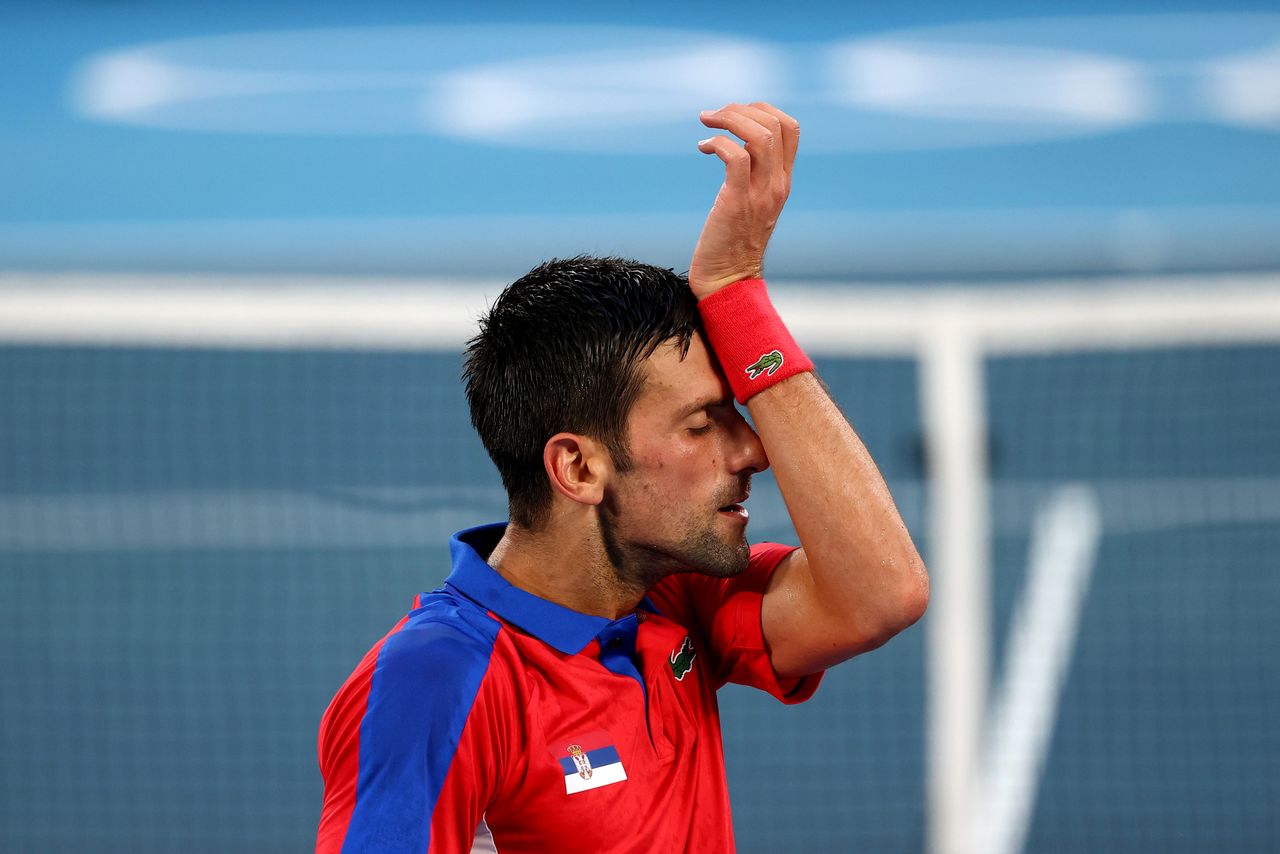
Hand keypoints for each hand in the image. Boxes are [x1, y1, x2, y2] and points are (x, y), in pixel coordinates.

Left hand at [688, 103, 798, 300]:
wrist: (728, 280)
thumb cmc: (732, 243)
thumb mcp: (751, 204)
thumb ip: (751, 176)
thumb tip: (733, 145)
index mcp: (783, 182)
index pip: (791, 129)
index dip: (763, 109)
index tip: (735, 114)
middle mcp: (777, 185)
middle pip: (774, 125)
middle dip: (740, 109)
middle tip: (713, 115)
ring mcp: (760, 194)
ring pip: (759, 135)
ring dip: (729, 119)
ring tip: (707, 122)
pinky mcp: (736, 202)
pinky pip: (734, 156)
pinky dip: (717, 142)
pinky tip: (703, 147)